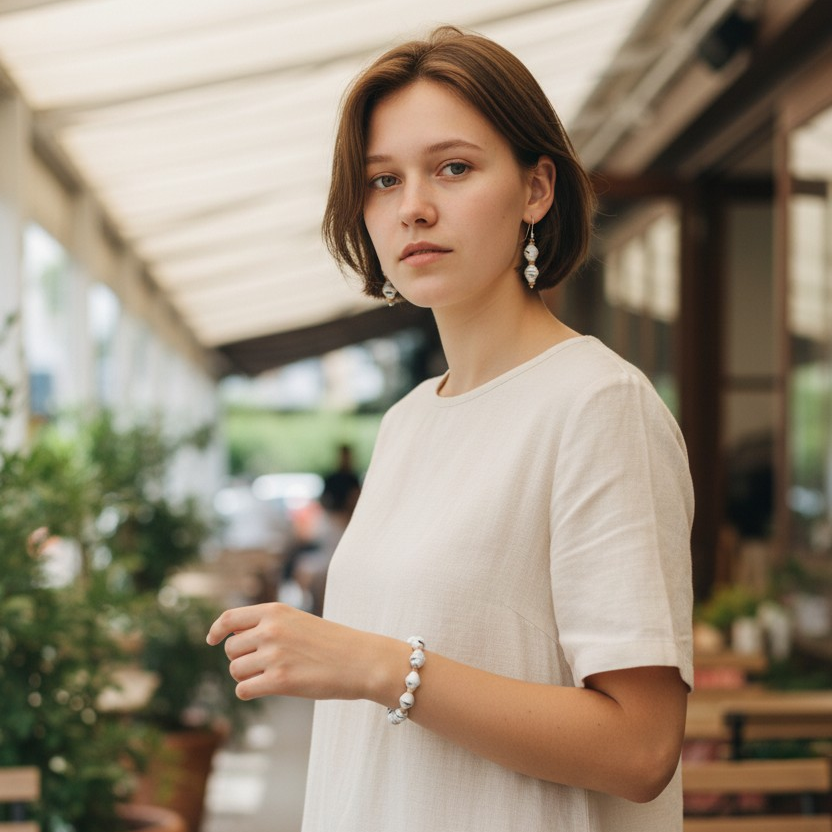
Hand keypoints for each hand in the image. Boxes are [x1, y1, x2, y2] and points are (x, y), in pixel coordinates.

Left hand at [206, 602, 397, 702]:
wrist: (361, 659)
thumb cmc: (331, 642)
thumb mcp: (297, 621)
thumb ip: (267, 625)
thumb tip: (232, 641)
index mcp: (274, 611)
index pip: (230, 618)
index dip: (216, 631)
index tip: (211, 640)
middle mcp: (270, 630)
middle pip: (230, 649)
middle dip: (241, 659)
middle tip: (263, 664)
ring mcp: (274, 655)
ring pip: (236, 671)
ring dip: (247, 677)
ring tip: (271, 675)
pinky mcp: (280, 681)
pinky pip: (244, 690)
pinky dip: (250, 691)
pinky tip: (268, 688)